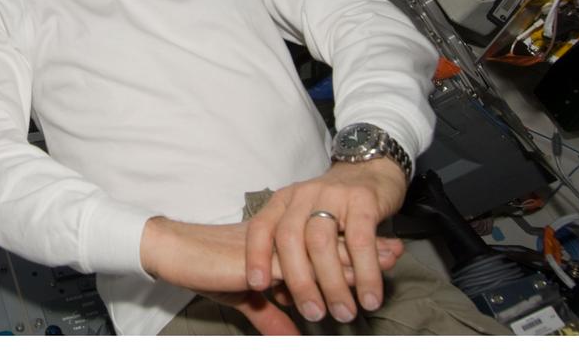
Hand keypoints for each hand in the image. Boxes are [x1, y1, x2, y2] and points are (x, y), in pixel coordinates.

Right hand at [140, 216, 402, 334]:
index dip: (356, 247)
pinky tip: (350, 275)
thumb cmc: (211, 271)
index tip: (388, 251)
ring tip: (387, 260)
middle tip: (398, 251)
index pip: (326, 242)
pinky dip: (330, 269)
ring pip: (324, 248)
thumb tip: (292, 339)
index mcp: (283, 243)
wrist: (180, 255)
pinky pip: (304, 263)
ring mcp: (277, 243)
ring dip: (357, 257)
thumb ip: (273, 317)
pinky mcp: (266, 254)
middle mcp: (284, 238)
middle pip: (333, 240)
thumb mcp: (250, 301)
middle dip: (367, 248)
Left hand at [244, 159, 407, 324]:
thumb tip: (282, 298)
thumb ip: (295, 256)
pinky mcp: (363, 200)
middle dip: (299, 281)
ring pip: (323, 243)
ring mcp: (332, 195)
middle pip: (290, 239)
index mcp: (283, 201)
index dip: (256, 256)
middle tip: (312, 313)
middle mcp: (302, 195)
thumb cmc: (335, 207)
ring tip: (343, 312)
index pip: (261, 227)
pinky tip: (370, 297)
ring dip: (333, 283)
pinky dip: (366, 273)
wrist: (372, 168)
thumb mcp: (308, 223)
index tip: (256, 286)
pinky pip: (361, 241)